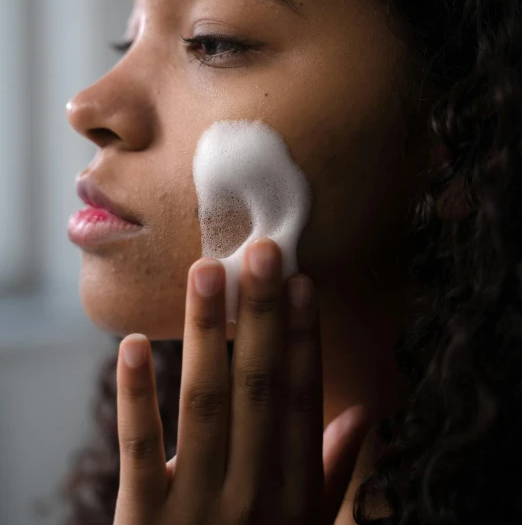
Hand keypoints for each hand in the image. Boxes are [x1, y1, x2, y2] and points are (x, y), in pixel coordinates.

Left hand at [113, 238, 374, 523]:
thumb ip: (332, 470)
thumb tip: (365, 407)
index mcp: (293, 493)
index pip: (302, 400)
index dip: (303, 338)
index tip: (303, 282)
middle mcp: (252, 494)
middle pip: (259, 389)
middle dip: (261, 316)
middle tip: (260, 251)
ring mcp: (196, 507)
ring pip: (205, 404)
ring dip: (205, 334)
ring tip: (206, 272)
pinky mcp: (143, 522)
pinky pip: (138, 451)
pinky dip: (136, 397)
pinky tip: (131, 345)